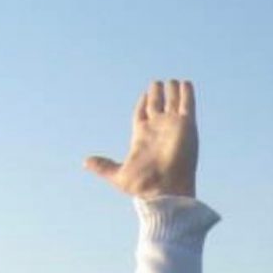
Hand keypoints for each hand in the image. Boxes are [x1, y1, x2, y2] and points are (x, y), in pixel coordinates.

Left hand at [84, 79, 197, 198]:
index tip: (145, 94)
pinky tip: (186, 83)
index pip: (142, 113)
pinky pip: (187, 104)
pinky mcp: (186, 125)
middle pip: (157, 105)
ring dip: (172, 92)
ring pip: (173, 103)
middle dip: (157, 95)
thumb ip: (103, 166)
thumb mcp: (118, 176)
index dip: (143, 102)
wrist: (166, 190)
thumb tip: (85, 163)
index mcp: (142, 136)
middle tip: (157, 84)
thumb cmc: (143, 186)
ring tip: (171, 81)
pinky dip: (187, 93)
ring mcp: (172, 126)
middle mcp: (158, 129)